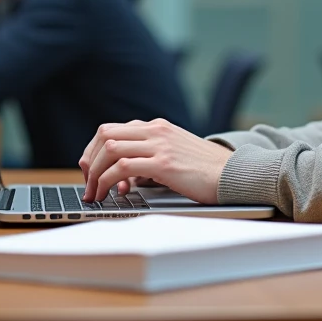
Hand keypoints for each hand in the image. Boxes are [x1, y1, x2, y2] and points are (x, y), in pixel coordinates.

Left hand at [79, 119, 233, 203]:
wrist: (233, 175)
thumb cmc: (204, 171)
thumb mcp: (174, 154)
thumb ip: (149, 157)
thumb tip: (123, 177)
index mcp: (157, 126)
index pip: (111, 130)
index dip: (94, 151)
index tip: (90, 170)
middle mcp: (156, 130)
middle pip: (105, 135)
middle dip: (90, 160)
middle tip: (88, 183)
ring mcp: (160, 145)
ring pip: (110, 149)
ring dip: (96, 173)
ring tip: (95, 193)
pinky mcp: (164, 164)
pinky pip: (124, 167)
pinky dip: (110, 181)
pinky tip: (112, 194)